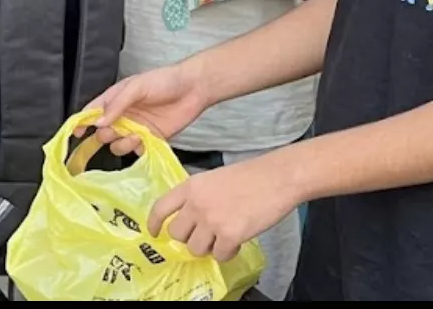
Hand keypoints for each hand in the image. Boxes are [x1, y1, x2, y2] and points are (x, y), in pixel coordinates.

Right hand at [77, 63, 210, 156]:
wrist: (194, 89)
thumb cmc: (164, 81)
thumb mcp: (137, 87)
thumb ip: (117, 104)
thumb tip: (98, 122)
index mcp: (115, 99)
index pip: (92, 112)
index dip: (82, 122)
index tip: (77, 132)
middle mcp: (123, 116)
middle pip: (103, 132)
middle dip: (106, 135)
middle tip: (116, 130)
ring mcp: (136, 129)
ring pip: (118, 145)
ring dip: (123, 144)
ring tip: (136, 136)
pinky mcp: (150, 140)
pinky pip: (136, 152)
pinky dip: (138, 150)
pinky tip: (146, 141)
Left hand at [147, 154, 297, 262]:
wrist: (277, 178)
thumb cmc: (251, 176)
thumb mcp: (214, 179)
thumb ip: (198, 196)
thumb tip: (189, 221)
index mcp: (191, 186)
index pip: (161, 208)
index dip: (154, 224)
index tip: (154, 233)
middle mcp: (197, 203)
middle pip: (177, 234)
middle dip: (189, 238)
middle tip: (205, 235)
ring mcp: (212, 220)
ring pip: (195, 249)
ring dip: (209, 247)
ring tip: (224, 237)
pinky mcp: (229, 234)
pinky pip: (219, 255)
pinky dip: (227, 252)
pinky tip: (237, 241)